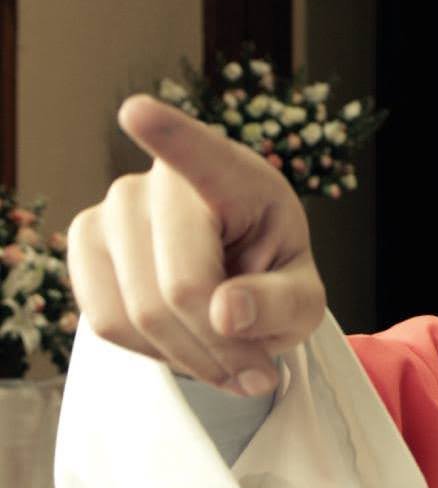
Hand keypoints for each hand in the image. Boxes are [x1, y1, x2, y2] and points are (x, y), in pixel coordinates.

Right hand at [67, 94, 325, 395]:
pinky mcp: (84, 244)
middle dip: (222, 348)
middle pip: (181, 287)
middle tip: (258, 373)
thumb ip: (280, 305)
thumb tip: (224, 313)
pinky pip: (108, 323)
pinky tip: (186, 344)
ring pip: (139, 314)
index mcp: (236, 178)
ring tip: (229, 362)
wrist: (235, 286)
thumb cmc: (273, 280)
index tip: (138, 113)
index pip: (203, 156)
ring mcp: (113, 208)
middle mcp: (162, 182)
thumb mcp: (304, 301)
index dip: (171, 137)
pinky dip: (154, 354)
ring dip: (192, 360)